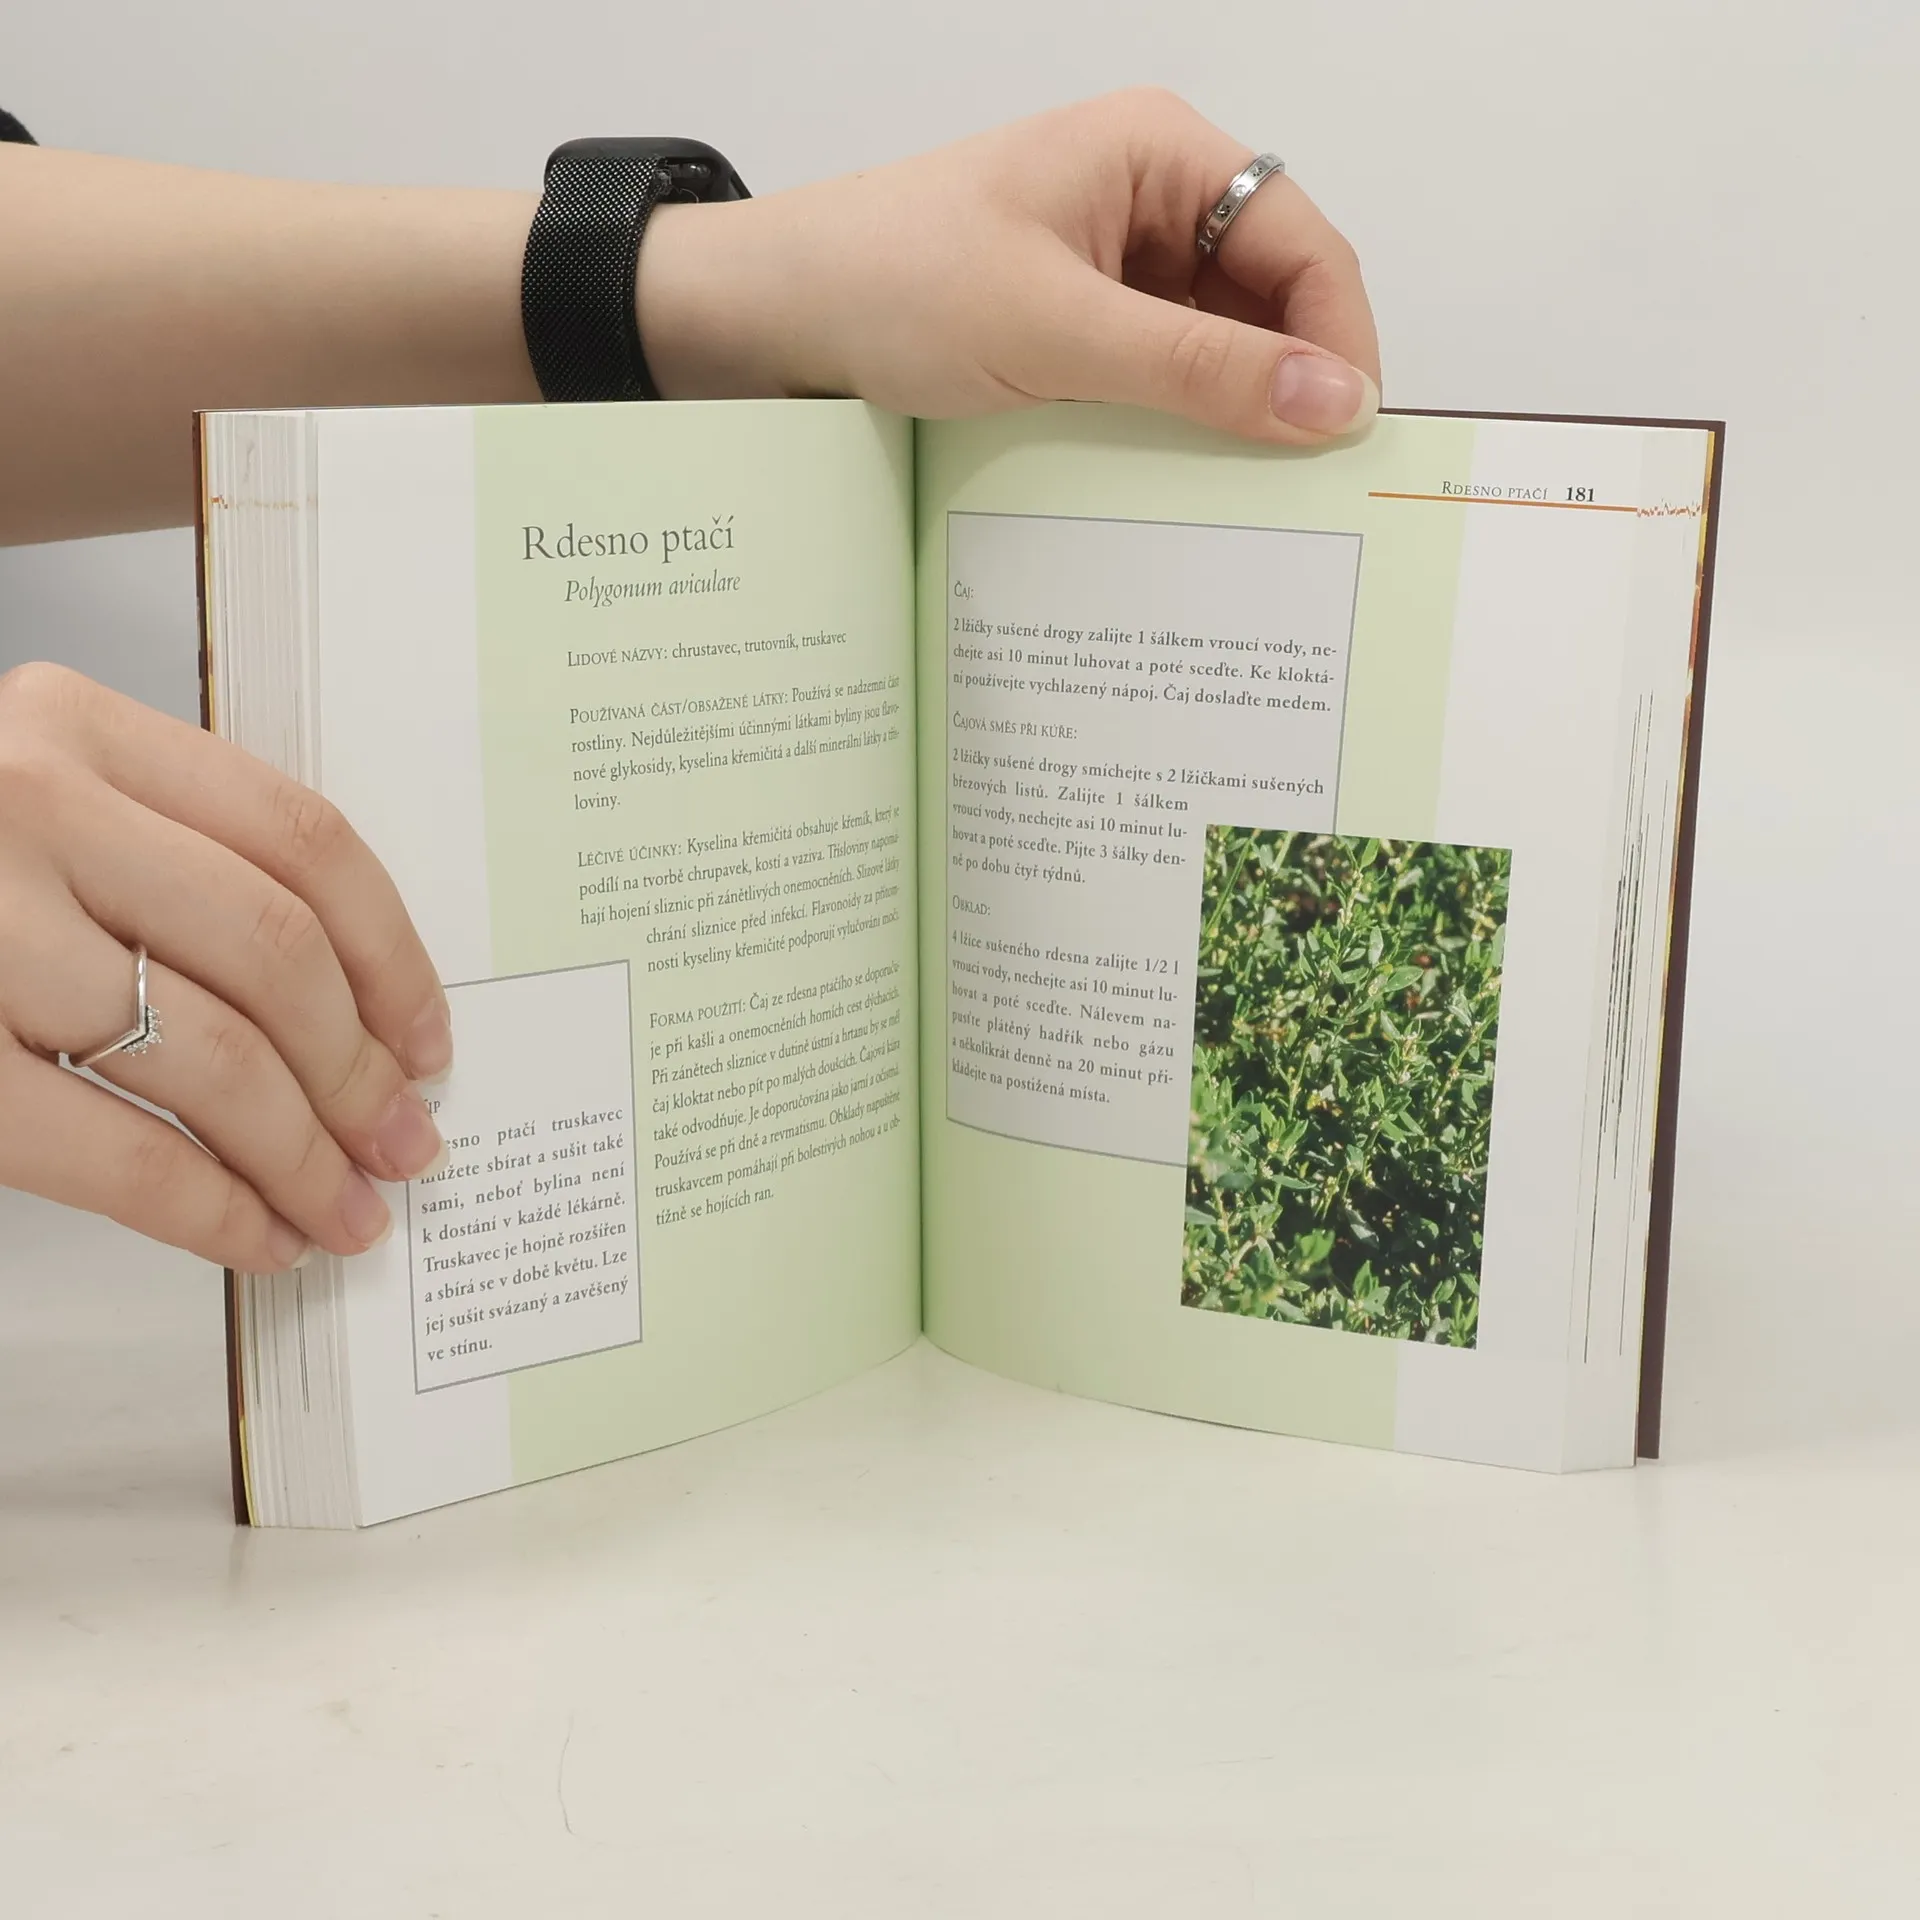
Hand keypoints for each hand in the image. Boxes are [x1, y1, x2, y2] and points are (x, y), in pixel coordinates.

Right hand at [0, 663, 451, 1269]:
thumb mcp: (37, 808)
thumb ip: (166, 861)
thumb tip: (355, 1016)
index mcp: (76, 728)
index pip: (304, 841)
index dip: (395, 957)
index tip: (430, 1041)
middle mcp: (25, 802)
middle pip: (273, 953)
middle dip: (360, 1072)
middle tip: (407, 1146)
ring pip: (208, 1054)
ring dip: (302, 1155)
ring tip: (349, 1211)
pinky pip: (108, 1147)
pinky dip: (207, 1208)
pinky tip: (256, 1240)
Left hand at [641, 88, 1379, 444]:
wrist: (771, 315)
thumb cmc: (892, 282)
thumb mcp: (1058, 331)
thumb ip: (1200, 368)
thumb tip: (1333, 404)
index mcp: (1159, 152)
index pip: (1300, 242)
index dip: (1339, 339)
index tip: (1347, 439)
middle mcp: (1149, 198)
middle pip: (1268, 295)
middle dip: (1289, 383)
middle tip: (1303, 487)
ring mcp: (1112, 262)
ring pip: (1217, 343)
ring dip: (1230, 412)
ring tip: (1240, 495)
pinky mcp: (1077, 321)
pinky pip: (1160, 373)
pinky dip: (1174, 423)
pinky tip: (1173, 479)